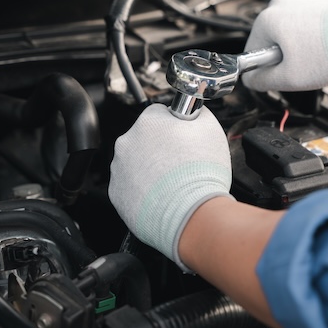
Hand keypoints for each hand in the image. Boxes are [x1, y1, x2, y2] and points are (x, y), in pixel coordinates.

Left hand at [108, 104, 231, 269]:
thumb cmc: (202, 174)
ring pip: (136, 162)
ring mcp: (119, 168)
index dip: (176, 126)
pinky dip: (143, 189)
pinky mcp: (116, 193)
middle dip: (160, 148)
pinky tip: (162, 195)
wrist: (193, 215)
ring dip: (151, 168)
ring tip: (173, 182)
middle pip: (145, 138)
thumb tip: (192, 111)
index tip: (184, 139)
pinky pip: (130, 185)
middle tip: (181, 163)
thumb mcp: (211, 129)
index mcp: (149, 121)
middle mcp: (127, 141)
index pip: (160, 114)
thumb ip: (197, 113)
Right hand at [241, 0, 327, 91]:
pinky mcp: (313, 6)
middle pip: (270, 45)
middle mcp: (279, 6)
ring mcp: (297, 4)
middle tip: (303, 68)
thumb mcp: (289, 77)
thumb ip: (262, 81)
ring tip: (318, 58)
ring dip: (299, 53)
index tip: (283, 75)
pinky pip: (303, 31)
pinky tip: (325, 49)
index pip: (250, 54)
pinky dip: (312, 43)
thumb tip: (250, 81)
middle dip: (284, 60)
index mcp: (266, 20)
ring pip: (288, 39)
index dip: (265, 71)